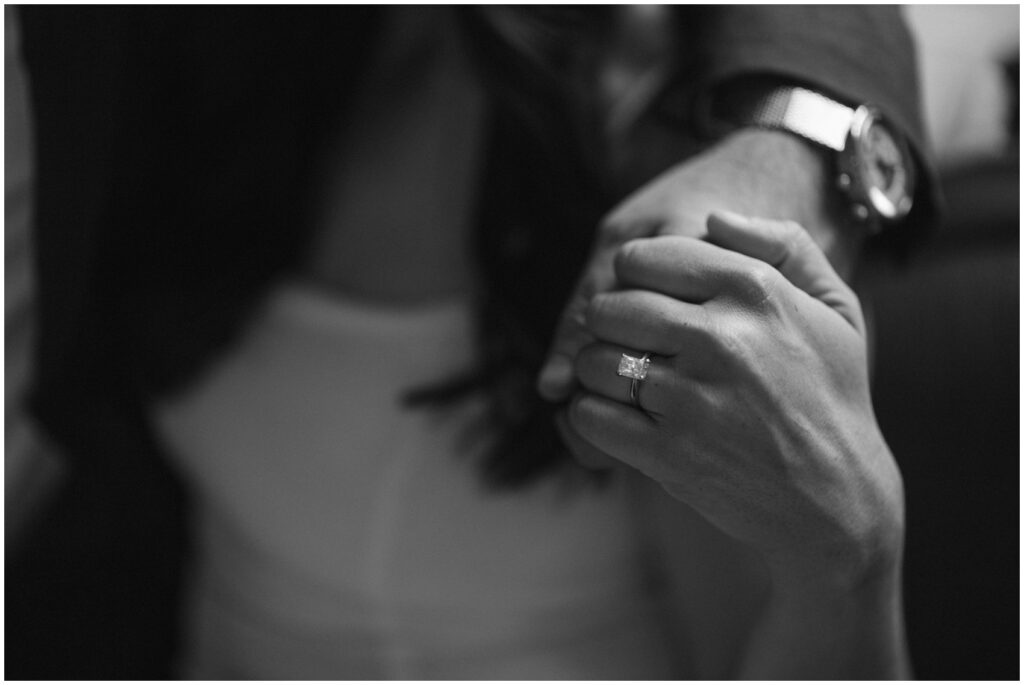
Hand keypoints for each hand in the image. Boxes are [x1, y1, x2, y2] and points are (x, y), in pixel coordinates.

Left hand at [567, 212, 903, 587]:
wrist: (838, 497)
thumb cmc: (831, 395)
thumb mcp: (836, 307)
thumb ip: (784, 244)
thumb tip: (714, 216)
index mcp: (754, 290)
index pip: (644, 257)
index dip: (635, 277)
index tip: (649, 298)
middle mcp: (718, 337)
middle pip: (608, 306)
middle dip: (612, 324)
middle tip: (635, 344)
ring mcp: (690, 398)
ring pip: (592, 361)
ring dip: (600, 372)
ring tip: (631, 383)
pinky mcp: (667, 453)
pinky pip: (588, 415)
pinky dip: (593, 417)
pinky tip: (622, 419)